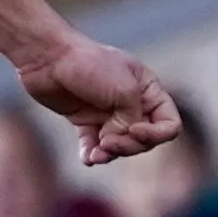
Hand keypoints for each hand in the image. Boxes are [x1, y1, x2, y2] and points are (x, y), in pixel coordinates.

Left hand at [16, 30, 179, 164]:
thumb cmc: (89, 66)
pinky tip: (87, 158)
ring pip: (121, 145)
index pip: (169, 122)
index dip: (157, 134)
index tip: (134, 130)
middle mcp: (132, 102)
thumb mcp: (123, 89)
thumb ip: (133, 117)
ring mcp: (108, 113)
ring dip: (111, 153)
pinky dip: (93, 154)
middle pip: (144, 139)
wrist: (48, 58)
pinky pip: (95, 146)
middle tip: (108, 142)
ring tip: (96, 154)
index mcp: (148, 89)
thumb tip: (123, 138)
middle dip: (129, 145)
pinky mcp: (86, 121)